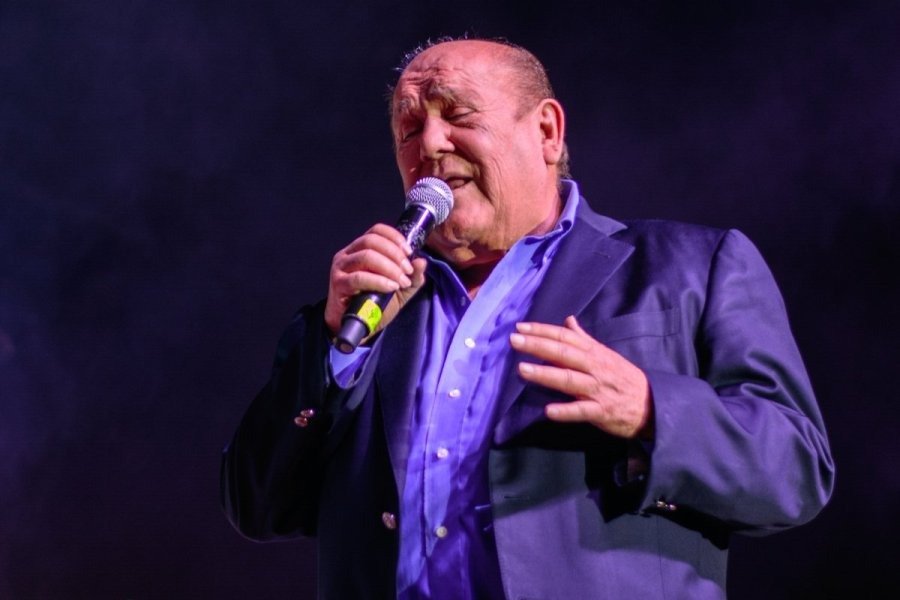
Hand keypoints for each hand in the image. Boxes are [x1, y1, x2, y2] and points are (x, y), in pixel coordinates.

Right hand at [324, 223, 427, 337]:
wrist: (358, 328)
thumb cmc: (375, 305)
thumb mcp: (400, 289)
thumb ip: (413, 276)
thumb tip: (421, 261)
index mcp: (361, 249)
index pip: (376, 230)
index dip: (395, 237)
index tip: (409, 252)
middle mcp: (348, 254)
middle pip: (372, 241)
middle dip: (395, 254)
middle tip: (408, 271)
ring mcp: (341, 268)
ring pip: (367, 256)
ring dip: (389, 267)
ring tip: (401, 281)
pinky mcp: (338, 284)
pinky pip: (359, 277)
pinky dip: (379, 281)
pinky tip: (391, 287)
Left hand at [509, 315, 653, 438]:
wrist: (653, 404)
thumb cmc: (623, 378)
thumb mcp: (605, 354)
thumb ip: (584, 339)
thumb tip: (567, 320)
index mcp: (594, 352)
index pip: (565, 337)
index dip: (542, 331)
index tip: (520, 327)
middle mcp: (594, 367)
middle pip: (563, 353)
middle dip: (537, 345)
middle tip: (514, 340)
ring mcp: (597, 389)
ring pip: (569, 379)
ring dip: (545, 374)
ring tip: (522, 369)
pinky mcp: (601, 411)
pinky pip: (582, 411)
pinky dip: (565, 411)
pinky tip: (548, 411)